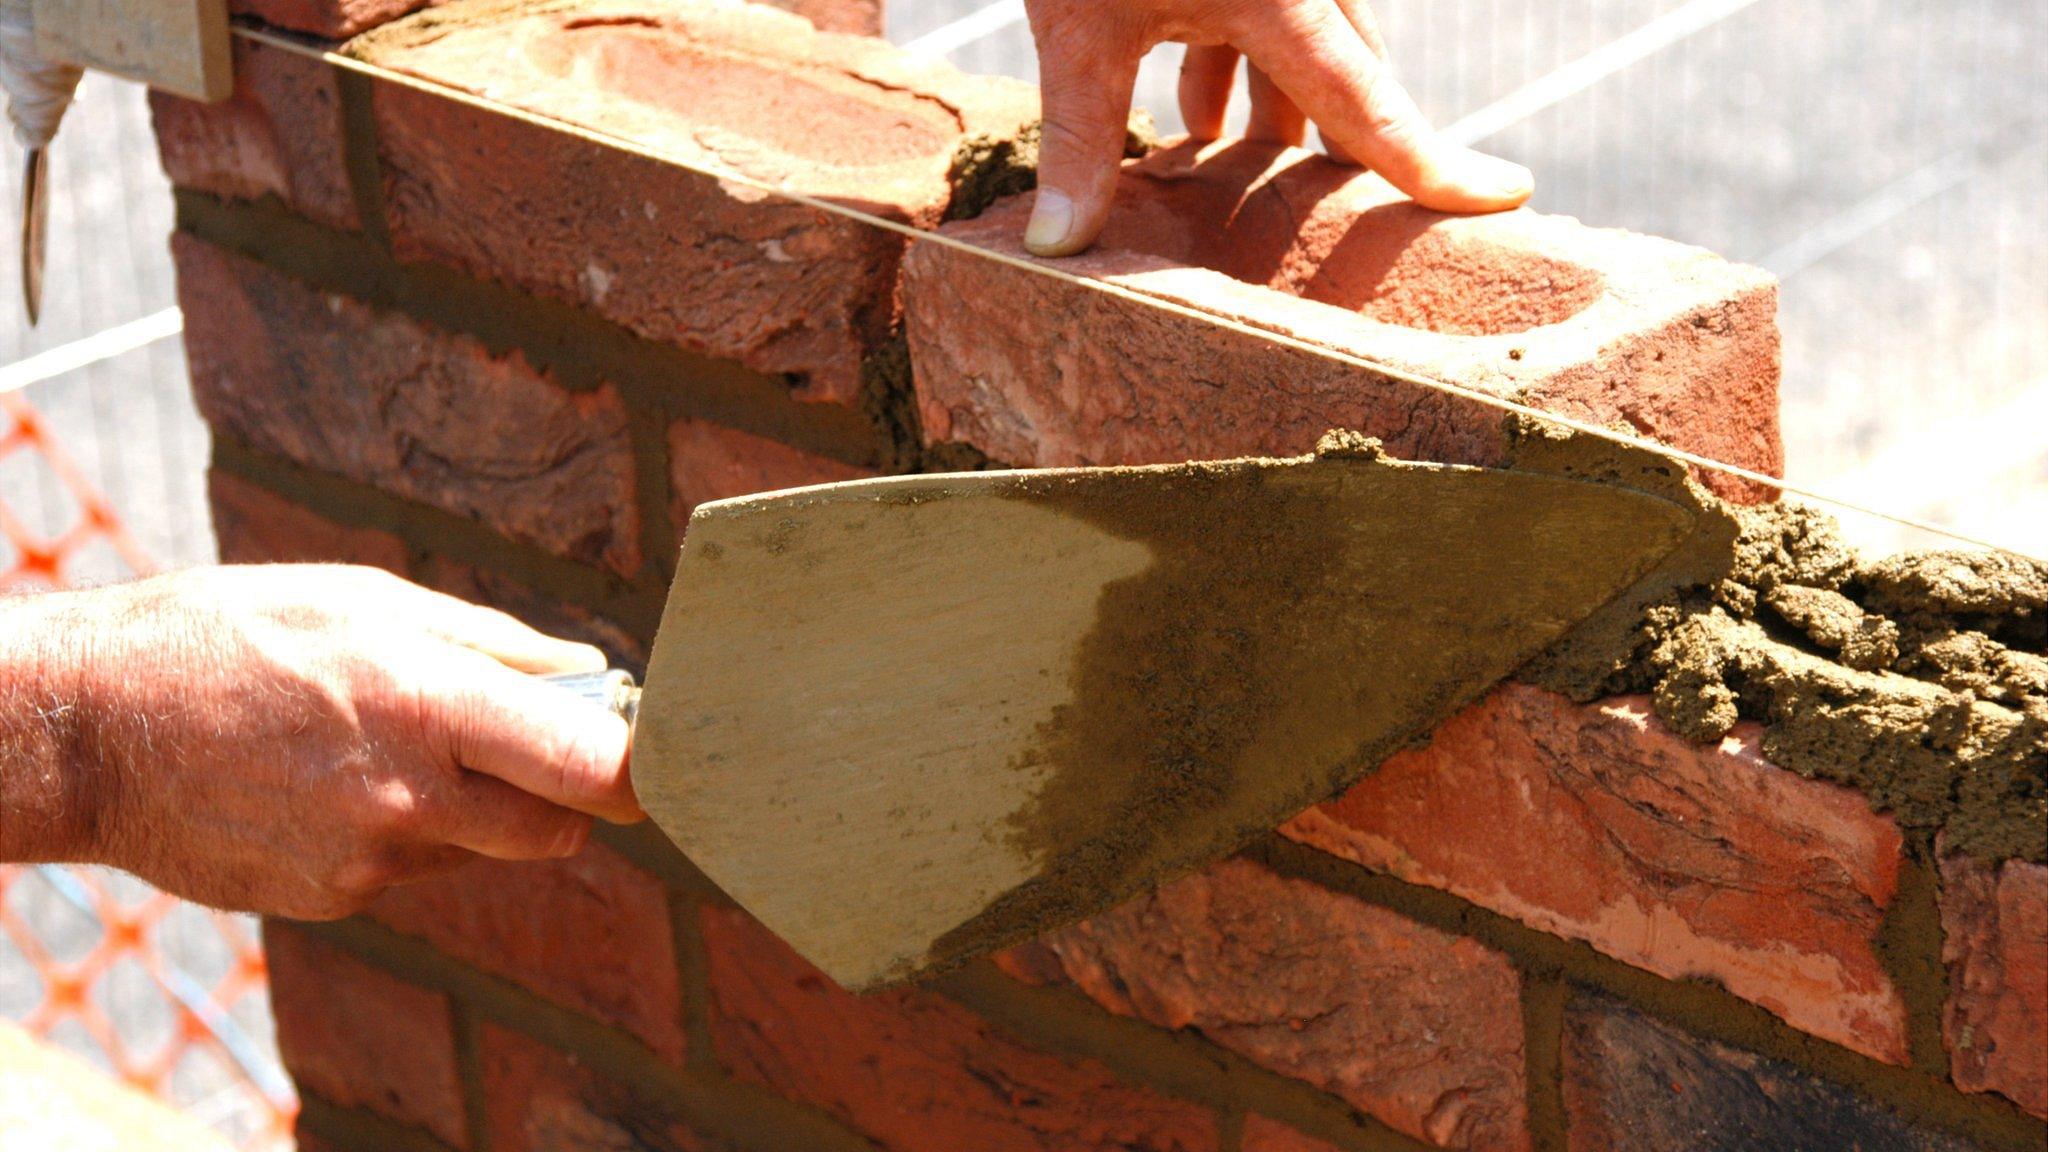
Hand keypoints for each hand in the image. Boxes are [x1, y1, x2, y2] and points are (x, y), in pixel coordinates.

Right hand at [0, 565, 637, 918]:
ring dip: (475, 810)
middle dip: (565, 794)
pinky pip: (412, 873)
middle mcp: (410, 799)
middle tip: (531, 744)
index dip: (638, 766)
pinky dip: (405, 835)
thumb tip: (584, 668)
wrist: (89, 731)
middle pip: (558, 830)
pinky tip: (338, 784)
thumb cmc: (228, 636)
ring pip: (483, 852)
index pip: (590, 767)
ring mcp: (370, 863)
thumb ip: (490, 644)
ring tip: (393, 744)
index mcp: (430, 706)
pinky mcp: (333, 901)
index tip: (651, 751)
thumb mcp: (365, 601)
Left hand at [1020, 0, 1534, 255]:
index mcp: (1282, 0)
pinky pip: (1266, 23)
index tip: (1507, 196)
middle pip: (1351, 81)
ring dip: (1281, 120)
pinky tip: (1201, 123)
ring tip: (1254, 190)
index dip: (1434, 166)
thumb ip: (1079, 136)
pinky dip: (1241, 74)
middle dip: (1345, 156)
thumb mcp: (1077, 26)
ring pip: (1306, 52)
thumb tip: (1059, 248)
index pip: (1371, 107)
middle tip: (1356, 228)